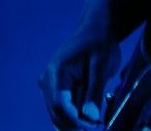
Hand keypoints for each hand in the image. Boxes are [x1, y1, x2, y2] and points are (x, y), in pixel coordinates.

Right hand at [39, 13, 120, 129]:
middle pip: (57, 113)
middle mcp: (49, 81)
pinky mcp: (59, 91)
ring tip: (97, 124)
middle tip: (98, 127)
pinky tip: (91, 120)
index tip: (93, 126)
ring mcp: (52, 87)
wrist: (97, 29)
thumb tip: (89, 117)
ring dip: (77, 123)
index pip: (59, 103)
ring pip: (60, 115)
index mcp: (56, 71)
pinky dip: (77, 117)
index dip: (75, 120)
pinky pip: (66, 109)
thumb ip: (94, 90)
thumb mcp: (101, 64)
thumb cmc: (99, 42)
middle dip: (76, 125)